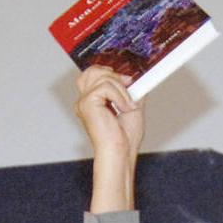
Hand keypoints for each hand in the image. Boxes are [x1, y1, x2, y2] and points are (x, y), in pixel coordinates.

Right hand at [75, 67, 141, 212]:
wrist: (121, 152)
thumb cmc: (125, 138)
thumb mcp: (133, 107)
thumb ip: (132, 91)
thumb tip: (139, 78)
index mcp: (93, 101)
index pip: (94, 74)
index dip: (110, 72)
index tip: (128, 81)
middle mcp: (85, 101)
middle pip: (93, 70)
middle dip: (114, 75)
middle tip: (128, 88)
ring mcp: (84, 102)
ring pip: (102, 76)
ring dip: (121, 89)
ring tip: (127, 105)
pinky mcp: (87, 103)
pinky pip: (106, 87)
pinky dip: (120, 96)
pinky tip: (124, 109)